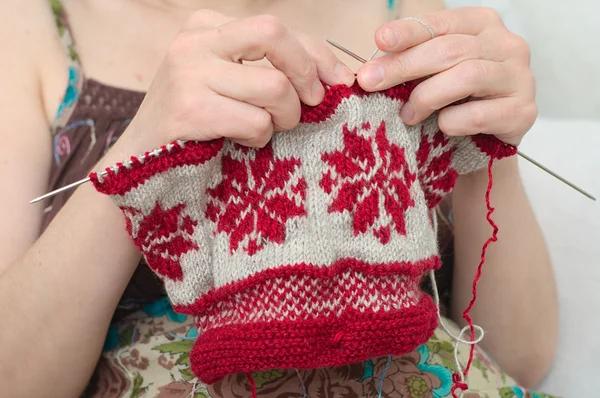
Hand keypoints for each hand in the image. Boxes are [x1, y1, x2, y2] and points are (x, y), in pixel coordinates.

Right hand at [127, 10, 354, 149]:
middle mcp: (194, 41)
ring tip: (265, 128)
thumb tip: (336, 76)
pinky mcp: (189, 110)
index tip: (338, 82)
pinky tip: (241, 140)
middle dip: (306, 72)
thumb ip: (272, 67)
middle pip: (274, 34)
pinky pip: (256, 122)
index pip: (278, 28)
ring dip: (283, 118)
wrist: (142, 157)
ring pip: (274, 86)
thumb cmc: (197, 119)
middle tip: (311, 103)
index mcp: (206, 25)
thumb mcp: (230, 80)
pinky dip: (259, 138)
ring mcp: (188, 73)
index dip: (318, 55)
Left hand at [357, 7, 536, 145]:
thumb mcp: (433, 74)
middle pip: (450, 49)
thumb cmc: (456, 101)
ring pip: (468, 76)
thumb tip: (373, 69)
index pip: (442, 22)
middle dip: (405, 66)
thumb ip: (412, 64)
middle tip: (372, 82)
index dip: (409, 31)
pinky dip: (453, 121)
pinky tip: (442, 126)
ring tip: (408, 114)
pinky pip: (481, 114)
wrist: (486, 143)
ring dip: (428, 96)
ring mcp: (521, 78)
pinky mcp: (523, 112)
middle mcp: (507, 45)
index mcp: (482, 25)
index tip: (380, 40)